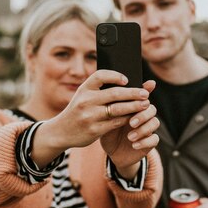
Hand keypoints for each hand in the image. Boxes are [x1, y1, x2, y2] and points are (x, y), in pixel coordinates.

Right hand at [33, 70, 151, 166]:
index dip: (115, 76)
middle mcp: (86, 101)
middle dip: (133, 93)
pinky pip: (116, 123)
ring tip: (145, 105)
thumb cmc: (78, 110)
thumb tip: (128, 82)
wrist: (61, 131)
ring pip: (118, 109)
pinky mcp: (94, 130)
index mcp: (84, 89)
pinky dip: (127, 119)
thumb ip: (101, 89)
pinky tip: (135, 116)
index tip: (126, 79)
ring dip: (134, 106)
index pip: (100, 76)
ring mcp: (90, 116)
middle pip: (114, 94)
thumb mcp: (84, 96)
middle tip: (145, 94)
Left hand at [100, 80, 159, 177]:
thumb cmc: (108, 131)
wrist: (111, 151)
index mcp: (134, 107)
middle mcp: (143, 115)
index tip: (135, 101)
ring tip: (130, 137)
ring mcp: (148, 128)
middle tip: (131, 122)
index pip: (142, 97)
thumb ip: (110, 107)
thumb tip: (109, 91)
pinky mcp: (149, 142)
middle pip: (151, 108)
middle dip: (142, 115)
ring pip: (155, 122)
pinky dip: (145, 142)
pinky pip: (154, 139)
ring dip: (143, 129)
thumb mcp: (106, 119)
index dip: (141, 97)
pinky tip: (134, 145)